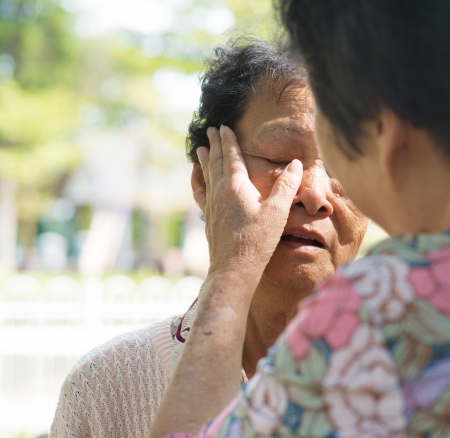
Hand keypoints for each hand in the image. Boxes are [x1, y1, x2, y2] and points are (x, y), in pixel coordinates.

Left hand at [195, 125, 302, 285]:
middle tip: (208, 131)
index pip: (231, 156)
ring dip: (204, 162)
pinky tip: (197, 187)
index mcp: (236, 187)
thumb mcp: (277, 212)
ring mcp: (212, 207)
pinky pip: (202, 197)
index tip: (222, 127)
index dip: (228, 141)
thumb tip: (296, 163)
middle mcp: (220, 193)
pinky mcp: (209, 220)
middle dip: (213, 146)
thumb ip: (287, 185)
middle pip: (215, 163)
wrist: (234, 269)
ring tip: (198, 152)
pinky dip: (200, 186)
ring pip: (207, 178)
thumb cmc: (257, 241)